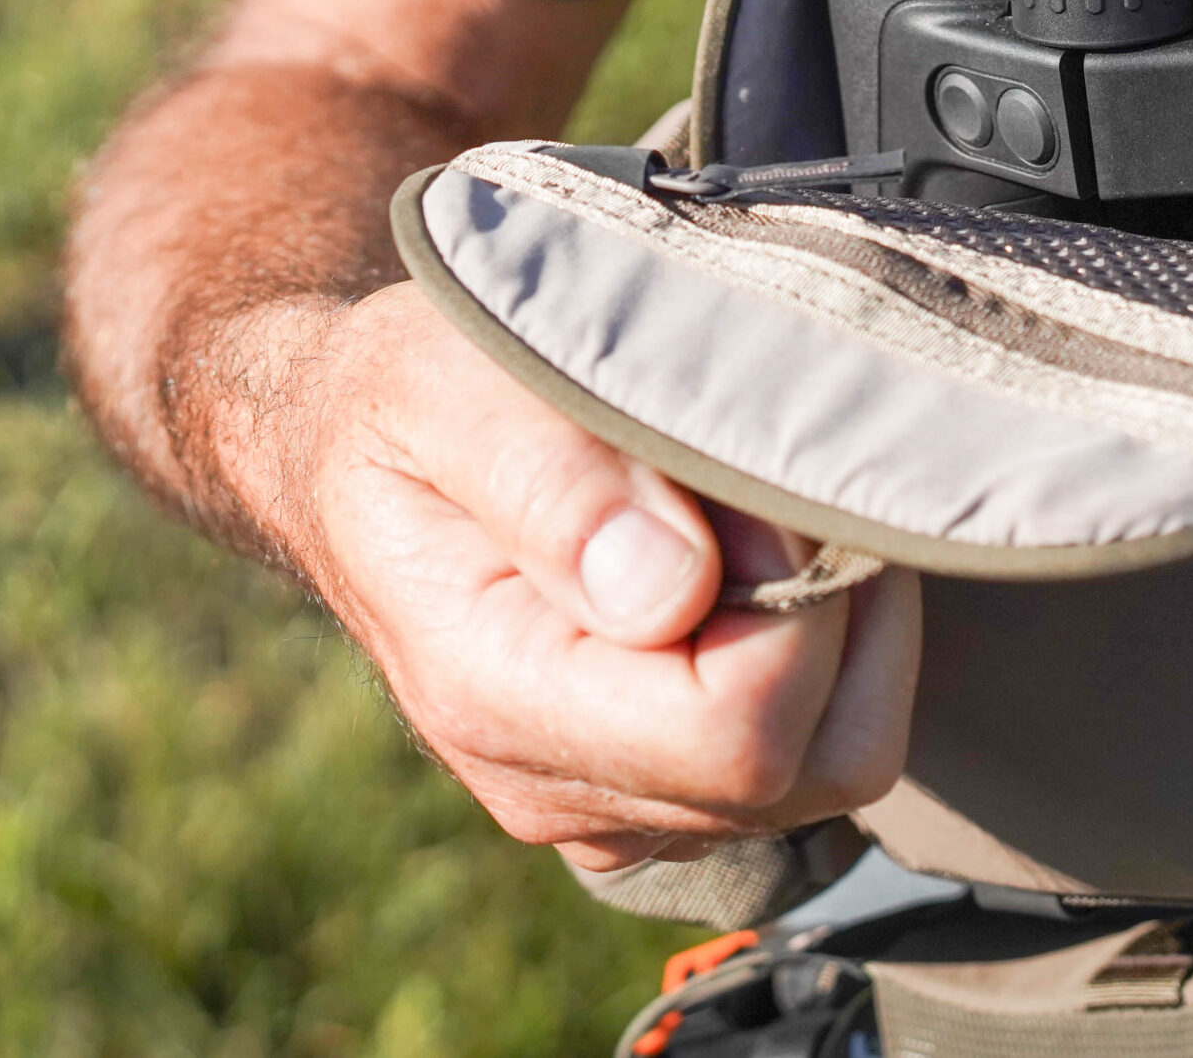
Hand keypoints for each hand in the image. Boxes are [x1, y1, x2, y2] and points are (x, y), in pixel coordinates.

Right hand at [273, 281, 919, 870]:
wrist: (347, 454)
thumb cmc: (404, 402)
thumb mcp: (444, 388)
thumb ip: (554, 487)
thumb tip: (672, 592)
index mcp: (497, 697)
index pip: (737, 729)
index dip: (798, 600)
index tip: (752, 482)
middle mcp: (556, 785)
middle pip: (811, 760)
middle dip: (840, 611)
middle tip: (771, 483)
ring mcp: (613, 803)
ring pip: (830, 766)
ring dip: (845, 630)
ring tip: (764, 513)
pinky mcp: (657, 791)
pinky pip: (807, 760)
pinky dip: (825, 659)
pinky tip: (759, 562)